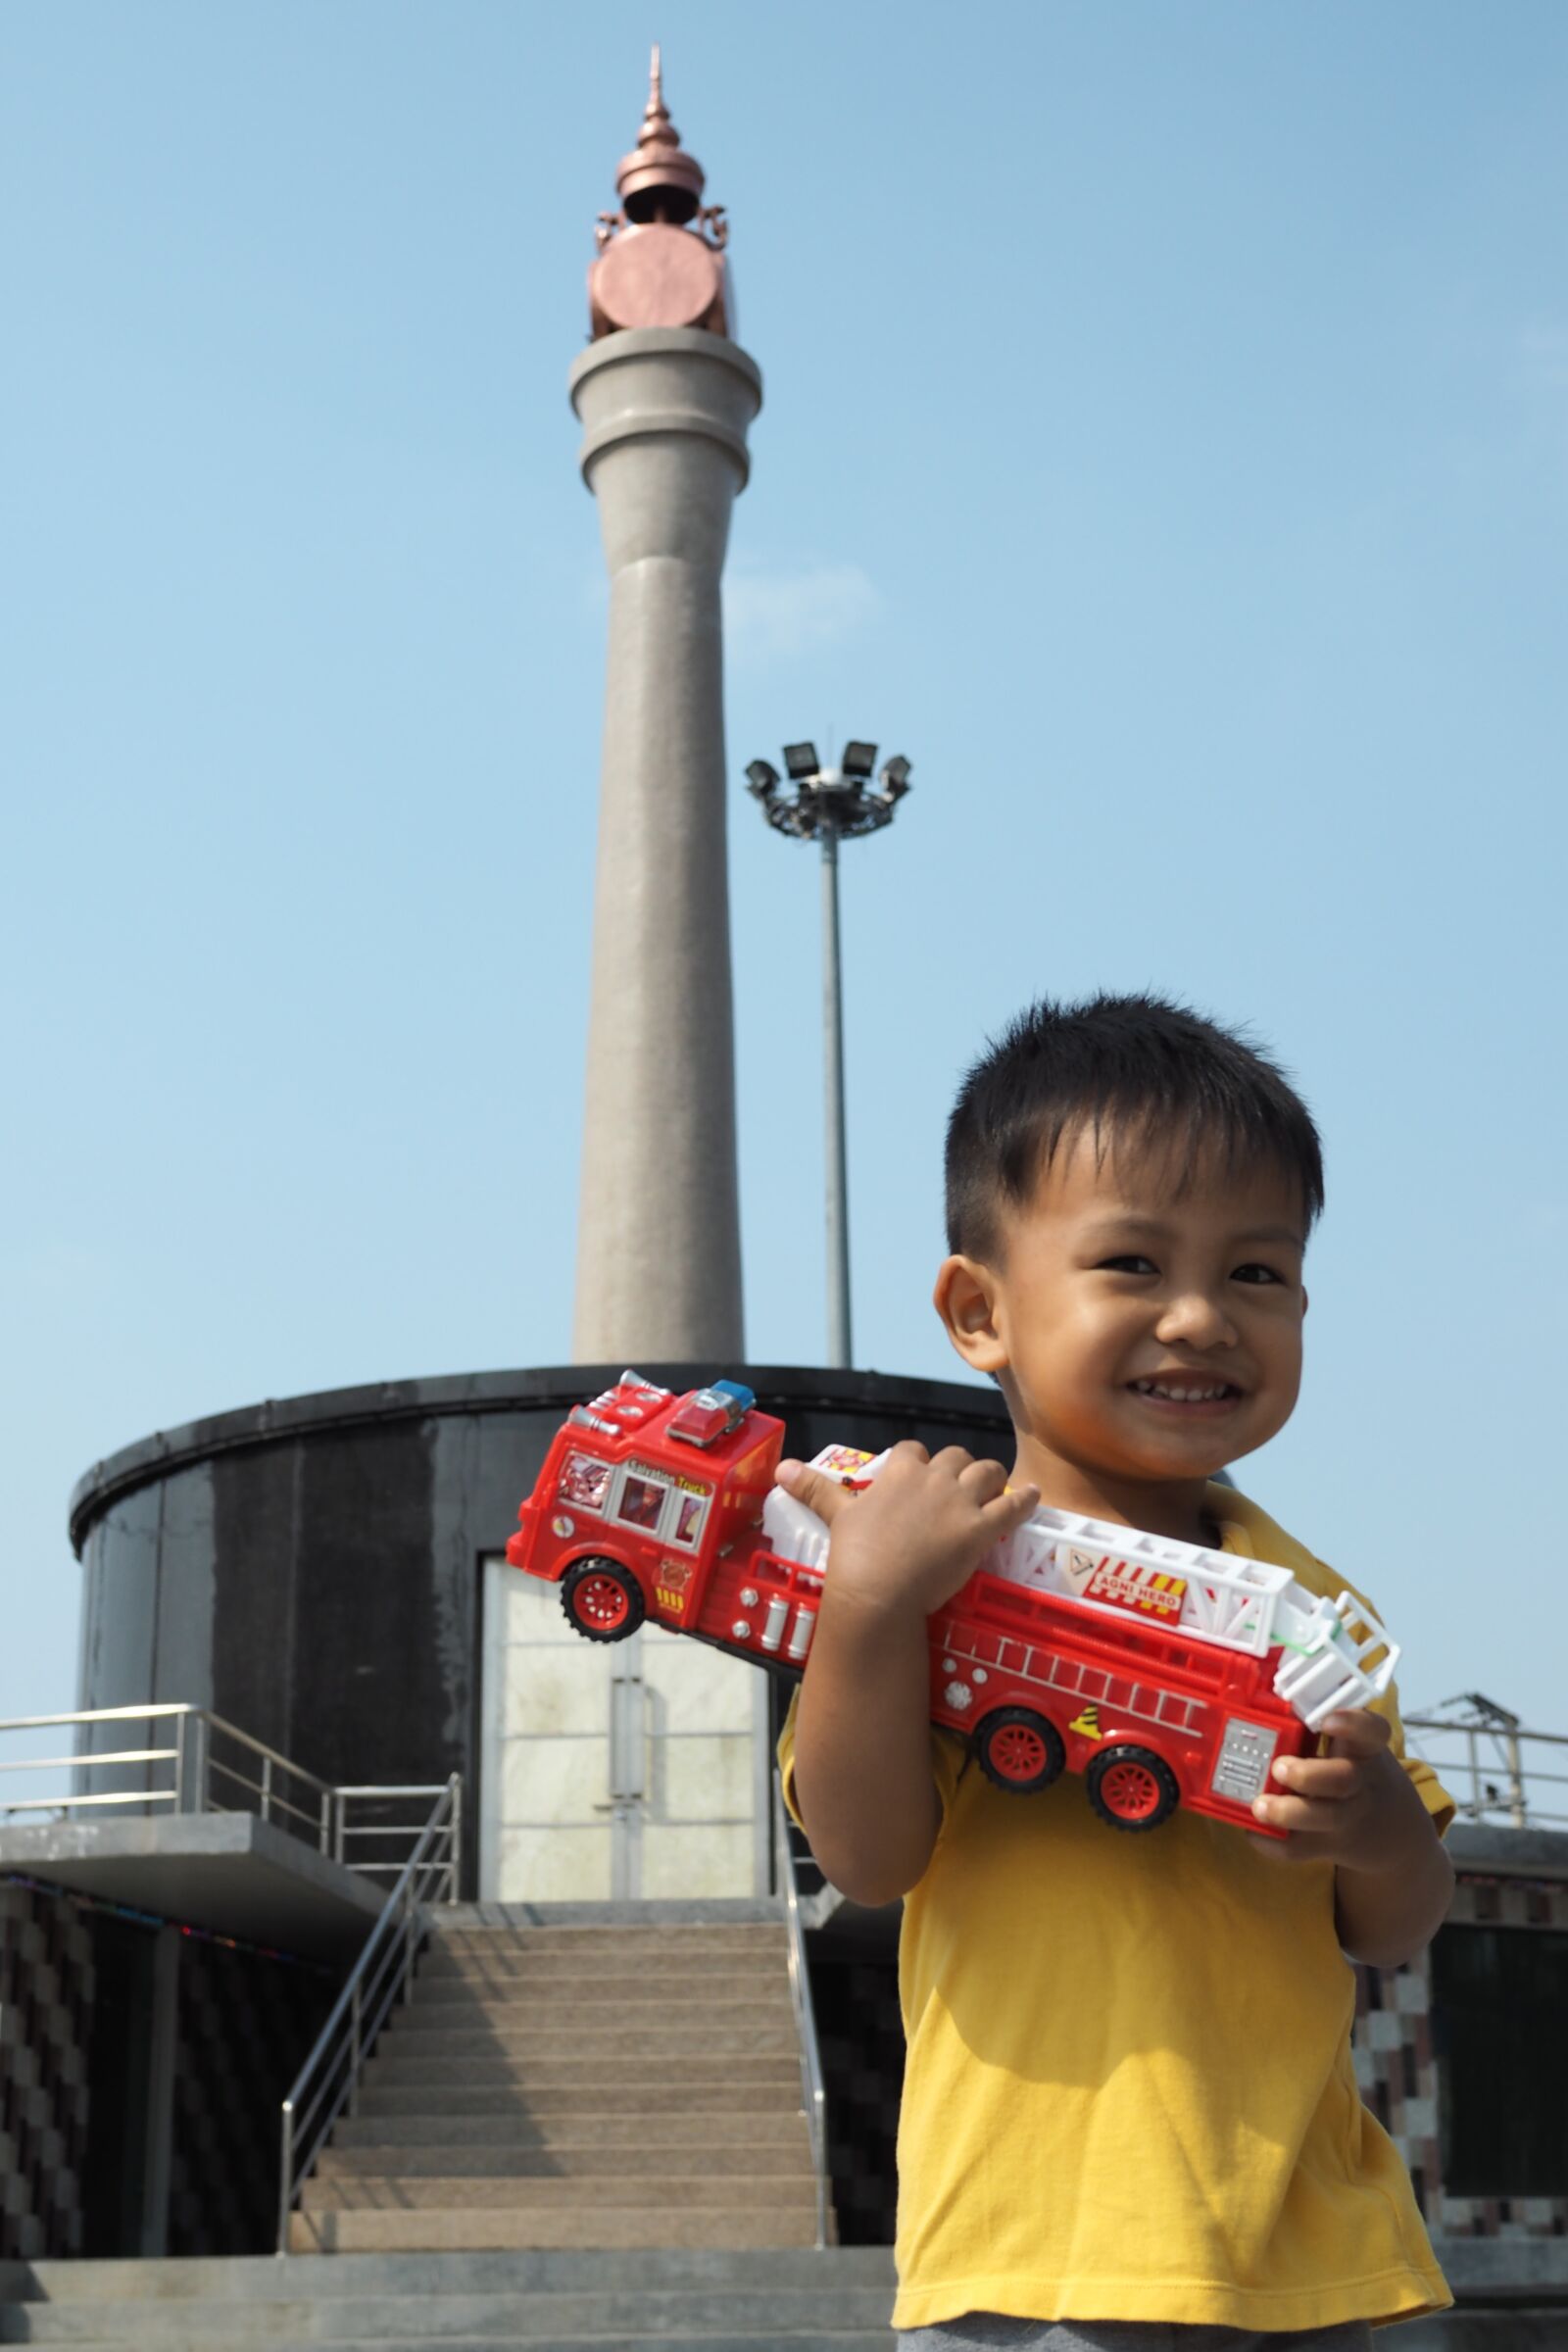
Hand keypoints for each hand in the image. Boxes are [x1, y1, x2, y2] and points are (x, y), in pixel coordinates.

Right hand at [775, 1442, 1038, 1621]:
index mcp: (898, 1473)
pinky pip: (1013, 1504)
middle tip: (958, 1489)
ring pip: (987, 1472)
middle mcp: (932, 1479)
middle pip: (955, 1457)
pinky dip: (1026, 1499)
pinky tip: (1034, 1496)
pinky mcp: (982, 1528)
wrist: (879, 1594)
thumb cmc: (855, 1558)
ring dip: (991, 1478)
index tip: (917, 1477)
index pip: (912, 1451)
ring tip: (996, 1488)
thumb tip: (780, 1467)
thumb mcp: (837, 1516)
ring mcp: (960, 1502)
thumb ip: (815, 1488)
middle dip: (958, 1469)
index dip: (917, 1463)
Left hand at [1250, 1708, 1429, 1872]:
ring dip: (1289, 1812)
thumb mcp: (1357, 1745)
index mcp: (1365, 1751)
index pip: (1372, 1732)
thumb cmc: (1359, 1772)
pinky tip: (1253, 1830)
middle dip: (1309, 1775)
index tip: (1328, 1720)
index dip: (1353, 1725)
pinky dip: (1273, 1843)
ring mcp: (1347, 1818)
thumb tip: (1271, 1677)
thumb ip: (1324, 1721)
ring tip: (1259, 1805)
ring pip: (1324, 1818)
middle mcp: (1360, 1784)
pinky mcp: (1329, 1845)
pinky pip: (1301, 1849)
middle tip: (1279, 1767)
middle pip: (1343, 1780)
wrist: (1394, 1831)